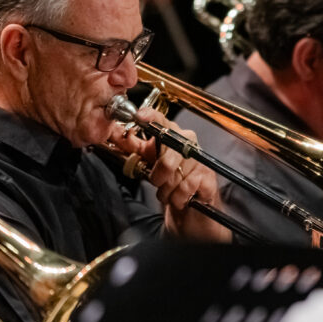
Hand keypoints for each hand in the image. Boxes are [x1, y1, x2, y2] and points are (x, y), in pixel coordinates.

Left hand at [118, 106, 231, 242]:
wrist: (190, 205)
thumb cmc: (170, 180)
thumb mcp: (148, 162)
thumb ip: (133, 148)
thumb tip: (114, 135)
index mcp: (171, 135)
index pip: (162, 121)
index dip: (152, 118)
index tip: (141, 116)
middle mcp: (188, 142)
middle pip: (167, 158)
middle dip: (158, 177)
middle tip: (157, 182)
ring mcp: (199, 159)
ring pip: (175, 177)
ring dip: (166, 191)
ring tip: (168, 193)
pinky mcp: (208, 176)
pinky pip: (186, 187)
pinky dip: (177, 198)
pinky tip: (179, 198)